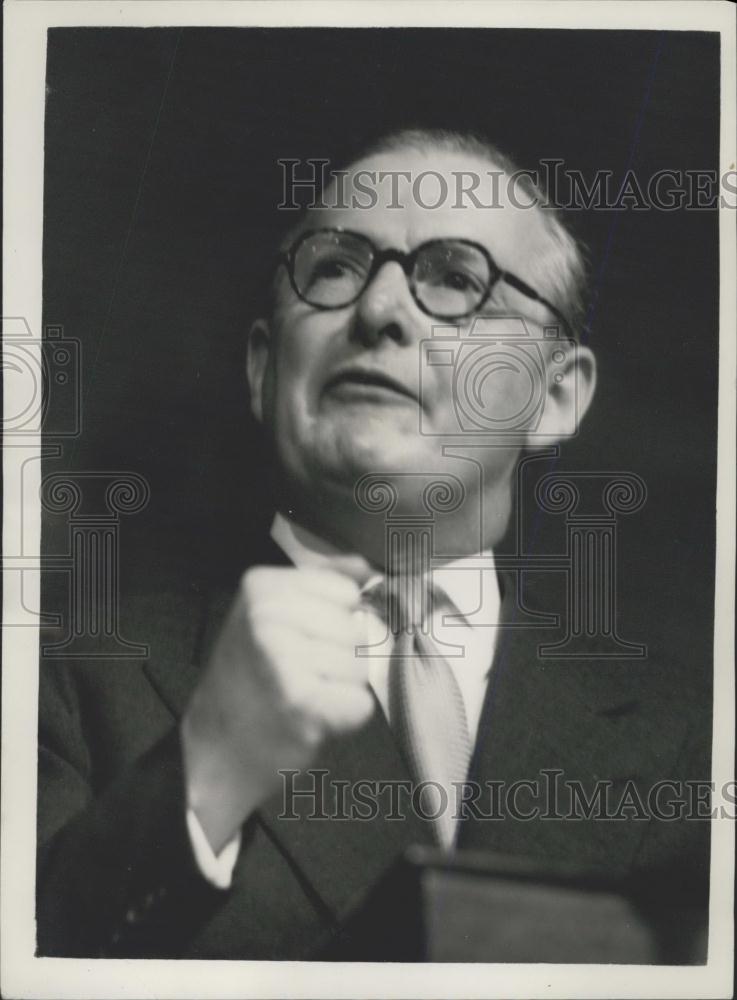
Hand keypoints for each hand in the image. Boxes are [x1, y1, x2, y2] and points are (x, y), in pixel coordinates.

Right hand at [181, 564, 372, 852]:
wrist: (213, 750)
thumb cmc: (248, 681)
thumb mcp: (270, 615)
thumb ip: (320, 584)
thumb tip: (365, 567)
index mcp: (261, 587)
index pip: (346, 592)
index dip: (335, 620)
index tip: (301, 640)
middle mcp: (267, 616)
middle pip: (356, 629)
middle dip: (340, 658)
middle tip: (299, 675)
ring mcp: (282, 658)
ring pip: (361, 667)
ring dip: (340, 689)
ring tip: (301, 696)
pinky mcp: (300, 702)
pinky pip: (360, 703)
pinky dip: (344, 718)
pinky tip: (310, 718)